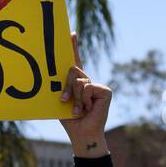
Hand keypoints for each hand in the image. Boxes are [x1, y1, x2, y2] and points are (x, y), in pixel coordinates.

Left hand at [58, 32, 111, 156]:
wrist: (82, 133)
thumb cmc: (70, 119)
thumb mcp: (63, 100)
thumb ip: (63, 86)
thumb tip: (60, 74)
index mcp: (78, 83)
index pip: (75, 61)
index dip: (74, 47)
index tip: (71, 33)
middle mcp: (89, 82)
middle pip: (73, 70)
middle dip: (67, 86)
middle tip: (65, 100)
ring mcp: (98, 86)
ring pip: (80, 80)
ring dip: (75, 96)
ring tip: (78, 110)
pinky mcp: (105, 91)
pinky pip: (88, 87)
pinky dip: (84, 99)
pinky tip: (87, 109)